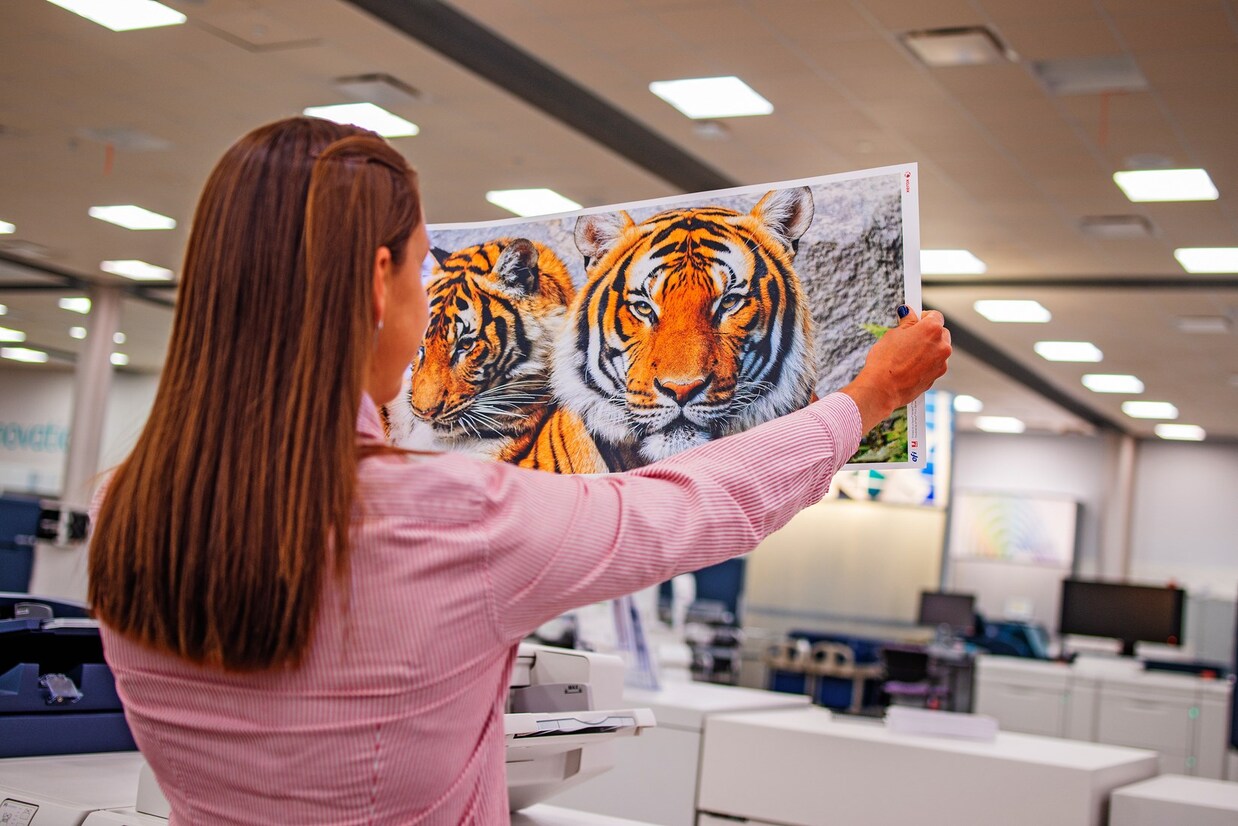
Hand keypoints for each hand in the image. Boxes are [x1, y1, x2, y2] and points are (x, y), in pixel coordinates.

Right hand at [840, 306, 951, 431]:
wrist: (882, 388)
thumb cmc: (885, 361)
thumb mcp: (893, 334)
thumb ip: (907, 322)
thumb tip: (909, 313)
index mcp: (932, 329)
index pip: (935, 315)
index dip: (923, 317)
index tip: (915, 321)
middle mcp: (942, 345)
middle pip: (940, 332)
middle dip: (928, 333)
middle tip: (909, 338)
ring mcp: (941, 362)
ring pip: (939, 349)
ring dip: (928, 349)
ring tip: (907, 355)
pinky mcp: (937, 376)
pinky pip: (935, 364)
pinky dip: (926, 363)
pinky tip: (910, 366)